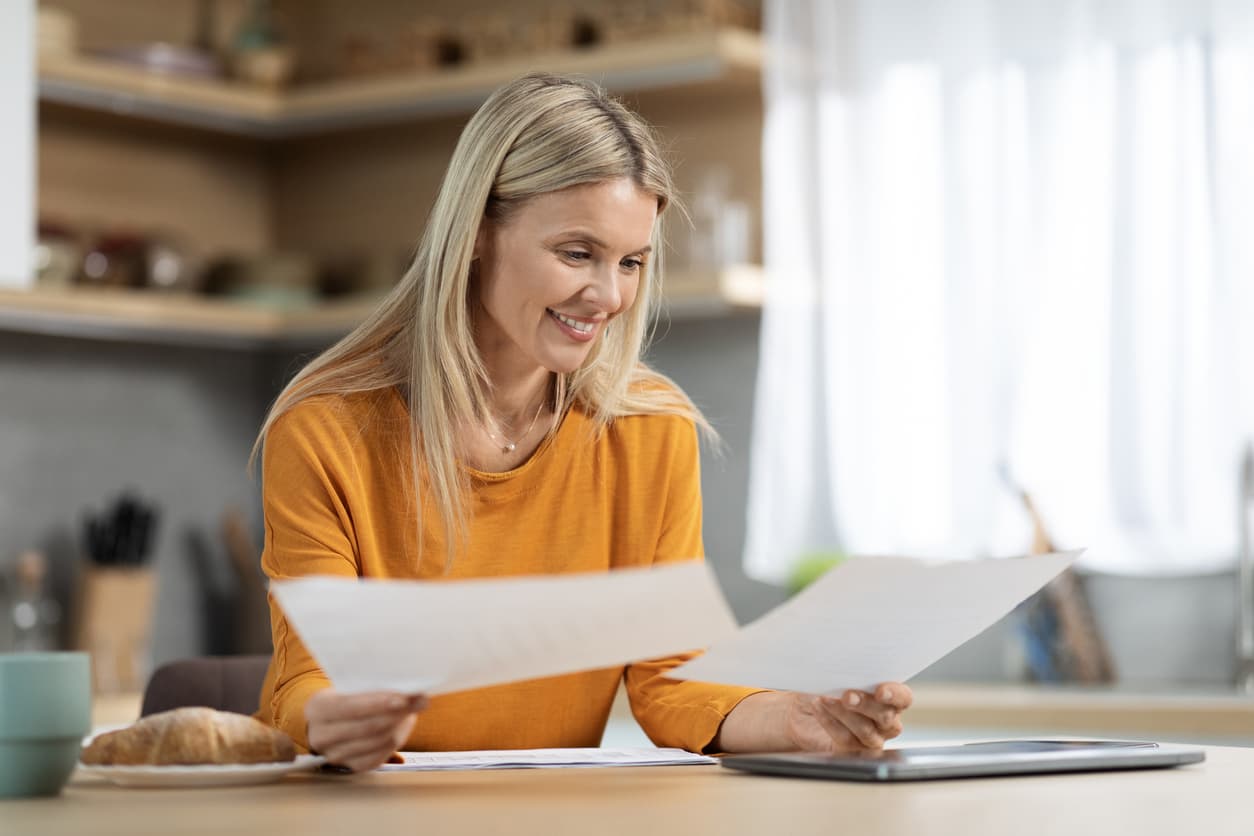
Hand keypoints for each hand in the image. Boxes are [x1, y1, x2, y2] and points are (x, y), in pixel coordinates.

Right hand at [305, 689, 427, 772]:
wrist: (329, 719)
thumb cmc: (345, 696)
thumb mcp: (348, 685)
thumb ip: (371, 686)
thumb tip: (407, 688)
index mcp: (318, 709)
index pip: (350, 707)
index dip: (378, 703)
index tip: (403, 698)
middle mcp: (322, 736)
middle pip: (369, 727)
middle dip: (399, 713)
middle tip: (420, 700)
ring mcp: (335, 755)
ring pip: (379, 742)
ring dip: (401, 725)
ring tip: (413, 709)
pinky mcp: (351, 766)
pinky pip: (381, 756)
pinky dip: (397, 740)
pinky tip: (404, 725)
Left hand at [784, 682, 911, 752]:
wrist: (804, 708)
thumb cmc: (826, 686)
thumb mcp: (837, 675)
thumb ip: (849, 672)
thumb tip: (846, 662)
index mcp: (890, 698)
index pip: (904, 698)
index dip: (896, 695)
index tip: (881, 691)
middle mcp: (886, 721)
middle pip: (886, 717)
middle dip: (866, 704)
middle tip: (847, 696)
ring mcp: (871, 738)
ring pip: (866, 731)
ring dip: (844, 713)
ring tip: (826, 699)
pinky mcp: (851, 750)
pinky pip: (846, 740)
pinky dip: (830, 722)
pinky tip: (819, 707)